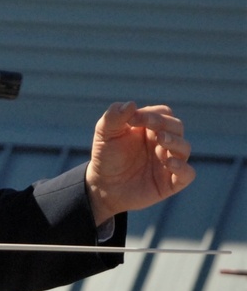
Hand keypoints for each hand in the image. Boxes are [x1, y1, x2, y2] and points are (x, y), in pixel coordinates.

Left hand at [85, 102, 194, 224]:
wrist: (103, 186)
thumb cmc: (106, 157)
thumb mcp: (104, 134)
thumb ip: (114, 117)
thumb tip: (131, 104)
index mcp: (149, 128)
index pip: (162, 113)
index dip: (152, 114)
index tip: (132, 120)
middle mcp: (162, 142)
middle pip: (176, 126)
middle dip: (166, 124)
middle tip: (153, 129)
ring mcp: (168, 161)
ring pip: (184, 147)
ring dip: (175, 142)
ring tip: (161, 140)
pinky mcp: (171, 182)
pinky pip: (187, 173)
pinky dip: (182, 167)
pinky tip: (168, 162)